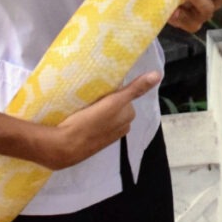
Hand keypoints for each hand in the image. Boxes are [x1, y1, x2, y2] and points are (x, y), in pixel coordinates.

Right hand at [40, 71, 160, 169]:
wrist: (63, 147)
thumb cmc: (89, 122)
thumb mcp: (114, 101)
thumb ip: (135, 88)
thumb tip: (157, 75)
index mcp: (128, 116)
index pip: (122, 95)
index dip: (110, 90)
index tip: (97, 87)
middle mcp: (123, 126)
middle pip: (114, 105)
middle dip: (105, 100)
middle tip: (88, 96)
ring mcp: (109, 135)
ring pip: (105, 115)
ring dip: (97, 110)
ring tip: (81, 107)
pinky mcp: (96, 142)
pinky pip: (96, 125)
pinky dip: (90, 121)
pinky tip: (79, 119)